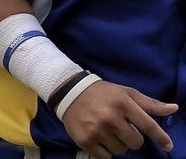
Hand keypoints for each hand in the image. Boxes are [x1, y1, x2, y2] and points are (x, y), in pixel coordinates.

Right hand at [61, 80, 176, 158]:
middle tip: (121, 127)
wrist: (69, 92)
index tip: (168, 145)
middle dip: (132, 137)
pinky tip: (99, 138)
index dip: (160, 137)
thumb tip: (174, 109)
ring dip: (118, 143)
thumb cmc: (103, 93)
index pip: (148, 125)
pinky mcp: (85, 140)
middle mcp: (110, 118)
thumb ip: (149, 103)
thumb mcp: (126, 93)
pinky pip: (106, 157)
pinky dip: (105, 151)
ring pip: (121, 150)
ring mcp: (97, 130)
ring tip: (108, 131)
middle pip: (136, 143)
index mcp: (122, 104)